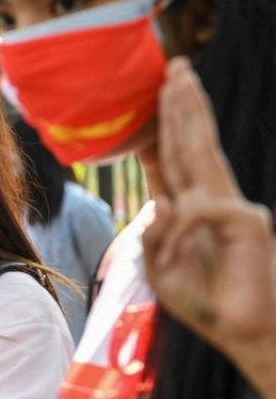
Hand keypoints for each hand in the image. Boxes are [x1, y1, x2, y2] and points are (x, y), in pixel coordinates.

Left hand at [144, 57, 275, 383]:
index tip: (158, 94)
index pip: (171, 160)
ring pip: (201, 153)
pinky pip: (199, 211)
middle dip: (180, 106)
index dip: (163, 128)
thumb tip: (163, 201)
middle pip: (187, 145)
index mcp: (187, 210)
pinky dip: (180, 229)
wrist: (240, 331)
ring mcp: (230, 206)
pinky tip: (175, 245)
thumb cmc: (203, 300)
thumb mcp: (158, 267)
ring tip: (181, 79)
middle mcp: (209, 200)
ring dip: (189, 114)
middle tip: (174, 67)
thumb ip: (152, 234)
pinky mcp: (246, 221)